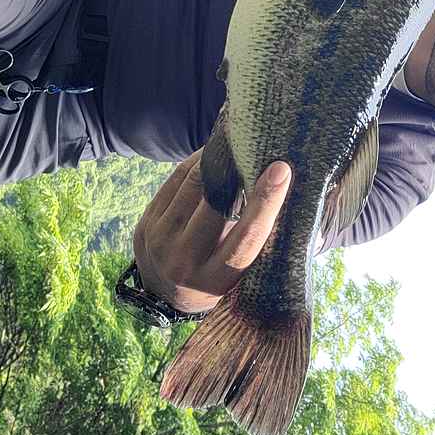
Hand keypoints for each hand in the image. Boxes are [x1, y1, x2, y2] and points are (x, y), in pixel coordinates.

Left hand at [132, 148, 291, 314]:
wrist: (163, 293)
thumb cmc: (219, 277)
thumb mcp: (241, 273)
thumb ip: (259, 239)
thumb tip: (289, 191)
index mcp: (217, 279)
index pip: (246, 236)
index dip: (265, 201)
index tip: (282, 170)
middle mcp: (184, 263)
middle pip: (216, 203)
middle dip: (237, 168)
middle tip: (257, 142)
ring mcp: (160, 242)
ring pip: (193, 185)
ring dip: (216, 160)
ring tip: (235, 141)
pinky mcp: (145, 223)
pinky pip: (174, 181)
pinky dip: (196, 163)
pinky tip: (211, 153)